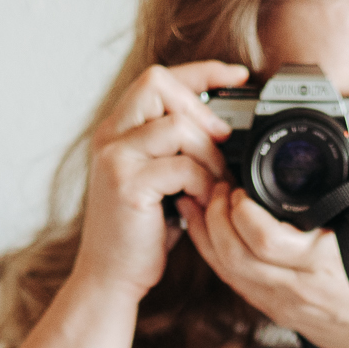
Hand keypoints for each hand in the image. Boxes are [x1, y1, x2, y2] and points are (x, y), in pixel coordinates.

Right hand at [70, 60, 248, 304]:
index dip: (202, 71)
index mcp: (117, 130)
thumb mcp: (160, 180)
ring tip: (212, 184)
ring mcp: (114, 158)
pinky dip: (202, 183)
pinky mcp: (126, 184)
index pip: (158, 78)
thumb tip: (224, 128)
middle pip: (159, 83)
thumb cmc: (140, 232)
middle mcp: (109, 136)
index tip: (239, 77)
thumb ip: (178, 149)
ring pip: (178, 125)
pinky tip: (199, 203)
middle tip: (222, 142)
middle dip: (201, 110)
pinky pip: (182, 166)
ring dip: (209, 155)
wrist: (110, 276)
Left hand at [183, 156, 348, 347]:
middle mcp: (292, 287)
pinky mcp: (268, 307)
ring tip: (203, 201)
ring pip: (223, 269)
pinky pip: (229, 280)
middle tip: (218, 187)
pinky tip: (206, 230)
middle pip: (233, 254)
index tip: (240, 189)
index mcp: (319, 266)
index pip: (266, 241)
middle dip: (215, 216)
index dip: (243, 212)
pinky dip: (211, 252)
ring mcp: (276, 300)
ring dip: (206, 233)